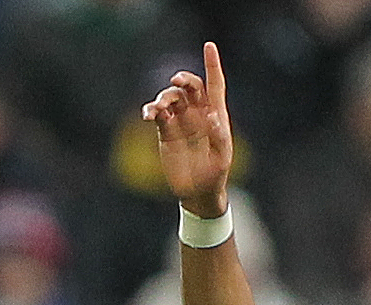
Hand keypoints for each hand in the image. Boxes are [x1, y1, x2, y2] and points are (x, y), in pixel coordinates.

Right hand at [141, 41, 232, 217]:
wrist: (198, 193)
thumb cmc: (215, 175)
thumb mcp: (222, 158)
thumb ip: (218, 138)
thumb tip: (211, 118)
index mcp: (215, 116)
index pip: (215, 84)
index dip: (212, 65)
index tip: (209, 45)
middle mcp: (197, 114)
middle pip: (190, 87)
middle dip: (183, 80)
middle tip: (177, 82)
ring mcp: (181, 122)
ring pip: (171, 98)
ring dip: (164, 97)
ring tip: (158, 108)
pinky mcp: (166, 132)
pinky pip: (158, 115)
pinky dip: (152, 111)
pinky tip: (149, 115)